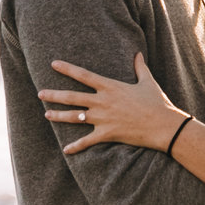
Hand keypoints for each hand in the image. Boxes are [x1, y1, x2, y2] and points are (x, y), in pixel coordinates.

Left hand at [41, 54, 187, 155]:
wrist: (164, 125)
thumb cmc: (157, 102)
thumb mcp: (147, 82)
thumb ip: (140, 67)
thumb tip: (138, 54)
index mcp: (110, 87)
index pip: (83, 75)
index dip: (67, 69)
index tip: (53, 64)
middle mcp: (102, 102)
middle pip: (72, 97)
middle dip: (54, 95)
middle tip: (40, 93)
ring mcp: (103, 119)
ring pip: (75, 117)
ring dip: (59, 116)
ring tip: (47, 115)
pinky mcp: (107, 134)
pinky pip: (87, 141)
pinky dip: (75, 147)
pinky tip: (65, 150)